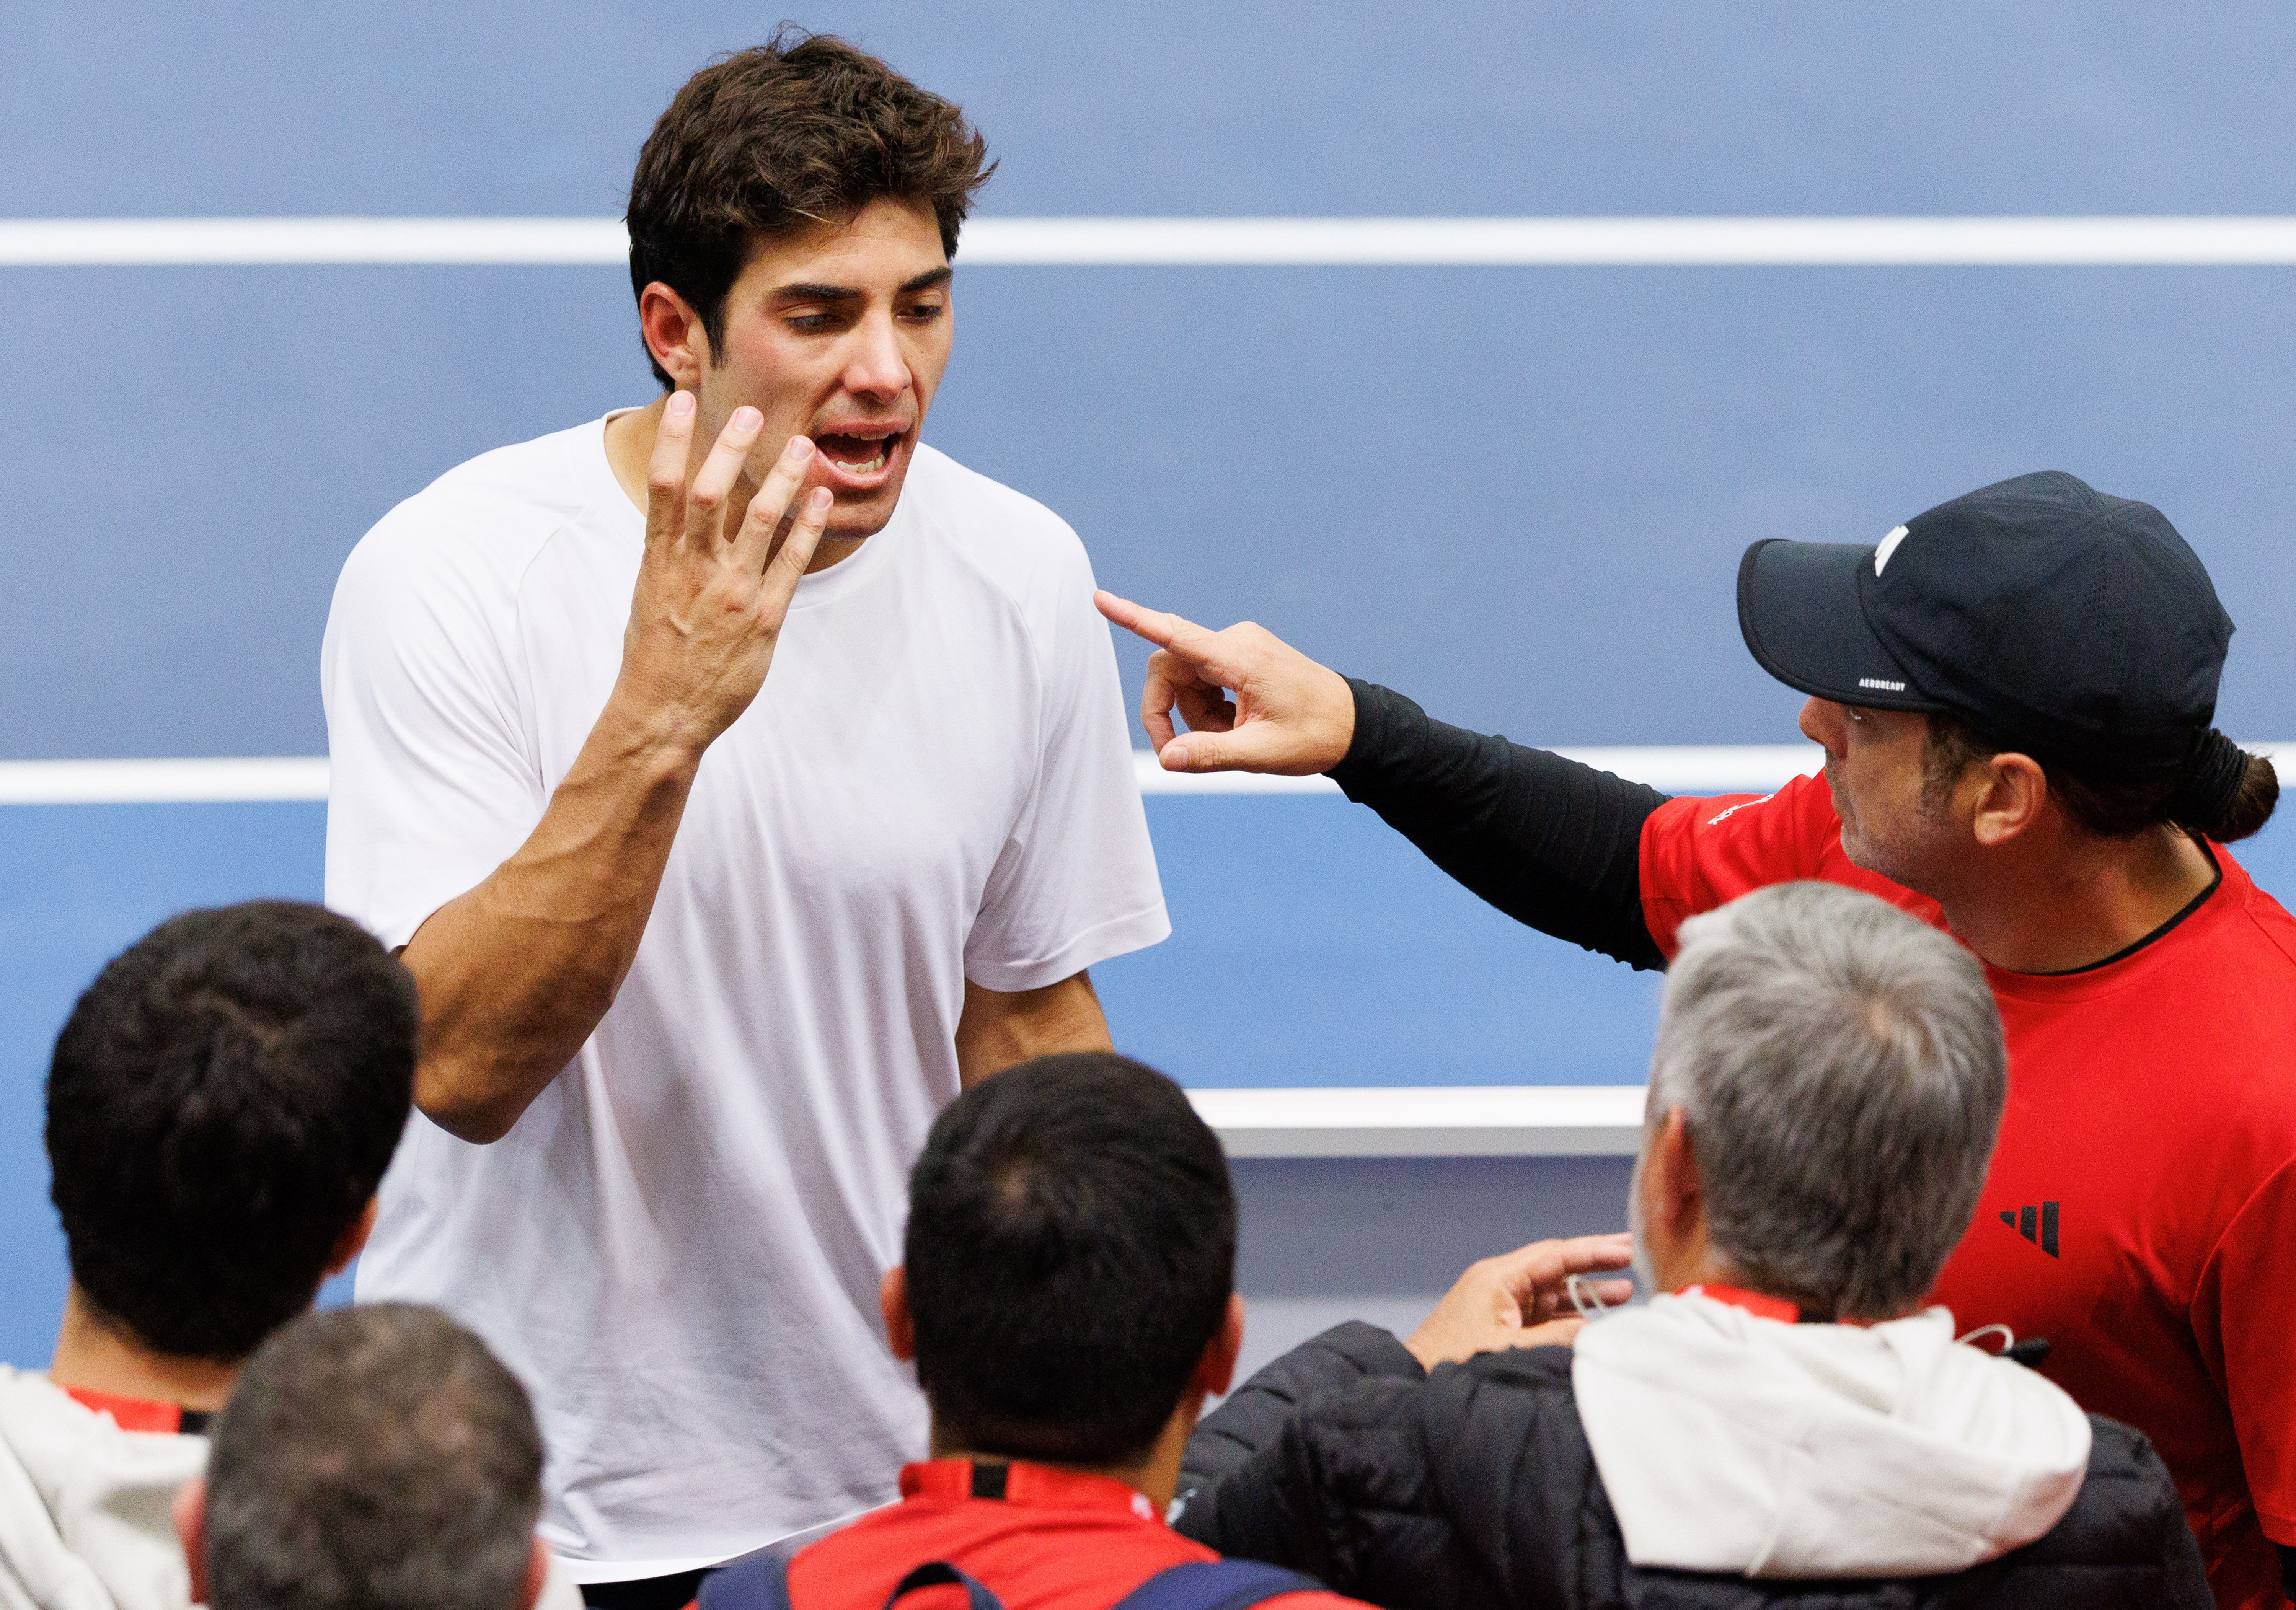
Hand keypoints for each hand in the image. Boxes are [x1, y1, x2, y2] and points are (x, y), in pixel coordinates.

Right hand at [616, 393, 832, 755]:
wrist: (664, 713)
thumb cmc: (655, 654)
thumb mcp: (648, 595)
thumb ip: (667, 554)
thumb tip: (674, 519)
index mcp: (659, 560)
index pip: (663, 485)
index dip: (672, 439)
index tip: (680, 401)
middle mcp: (695, 569)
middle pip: (710, 492)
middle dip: (730, 447)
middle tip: (750, 412)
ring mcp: (732, 592)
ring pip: (759, 520)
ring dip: (783, 478)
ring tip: (803, 445)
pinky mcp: (764, 618)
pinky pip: (791, 562)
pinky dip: (807, 526)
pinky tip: (821, 499)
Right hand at [1093, 591, 1355, 775]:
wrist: (1354, 725)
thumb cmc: (1314, 737)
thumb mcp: (1261, 754)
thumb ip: (1211, 755)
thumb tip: (1166, 760)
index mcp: (1240, 658)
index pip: (1175, 635)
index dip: (1132, 618)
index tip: (1099, 599)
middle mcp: (1235, 642)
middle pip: (1168, 669)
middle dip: (1167, 713)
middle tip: (1182, 754)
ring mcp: (1237, 647)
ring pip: (1184, 680)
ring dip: (1194, 716)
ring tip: (1231, 738)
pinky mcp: (1240, 656)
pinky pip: (1202, 681)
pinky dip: (1208, 710)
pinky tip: (1236, 725)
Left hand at [1405, 1233, 1635, 1368]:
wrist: (1415, 1379)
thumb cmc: (1451, 1359)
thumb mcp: (1509, 1347)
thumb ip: (1555, 1338)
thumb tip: (1592, 1331)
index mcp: (1498, 1278)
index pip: (1554, 1255)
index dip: (1592, 1251)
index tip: (1624, 1247)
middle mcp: (1501, 1284)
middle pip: (1557, 1268)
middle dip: (1594, 1265)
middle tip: (1632, 1258)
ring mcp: (1501, 1304)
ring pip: (1553, 1292)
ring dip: (1586, 1293)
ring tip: (1624, 1293)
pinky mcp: (1502, 1324)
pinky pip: (1544, 1314)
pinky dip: (1569, 1316)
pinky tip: (1593, 1320)